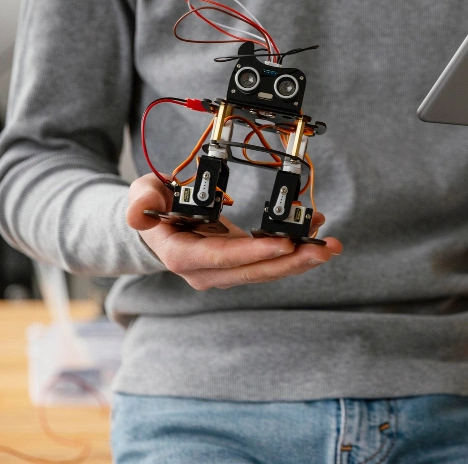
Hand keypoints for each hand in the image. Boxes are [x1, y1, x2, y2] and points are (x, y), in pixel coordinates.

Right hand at [125, 173, 341, 289]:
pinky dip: (295, 251)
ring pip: (267, 271)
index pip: (223, 258)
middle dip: (292, 260)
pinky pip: (270, 262)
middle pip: (254, 270)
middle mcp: (206, 271)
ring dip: (301, 259)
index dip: (255, 252)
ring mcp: (225, 272)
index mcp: (183, 256)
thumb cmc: (152, 207)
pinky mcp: (240, 265)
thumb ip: (140, 203)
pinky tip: (316, 235)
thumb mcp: (141, 197)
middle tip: (324, 249)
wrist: (155, 227)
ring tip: (330, 246)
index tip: (285, 242)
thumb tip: (136, 214)